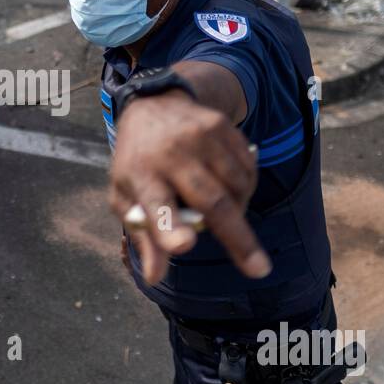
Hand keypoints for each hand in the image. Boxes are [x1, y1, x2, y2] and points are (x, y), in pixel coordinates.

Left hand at [108, 89, 269, 285]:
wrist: (154, 105)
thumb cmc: (138, 163)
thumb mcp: (126, 197)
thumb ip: (143, 237)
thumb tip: (154, 278)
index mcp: (141, 175)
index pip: (156, 204)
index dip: (168, 228)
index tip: (183, 246)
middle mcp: (172, 154)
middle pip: (212, 201)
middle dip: (237, 238)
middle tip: (258, 269)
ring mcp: (200, 138)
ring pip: (237, 188)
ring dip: (239, 212)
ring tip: (222, 212)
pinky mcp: (222, 127)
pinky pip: (248, 170)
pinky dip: (245, 189)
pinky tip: (228, 188)